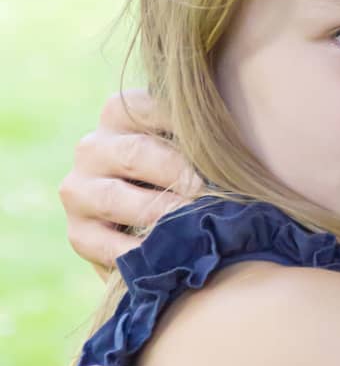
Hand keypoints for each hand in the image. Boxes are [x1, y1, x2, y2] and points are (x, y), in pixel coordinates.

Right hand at [59, 90, 203, 273]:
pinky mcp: (77, 232)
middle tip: (207, 190)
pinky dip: (137, 251)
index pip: (151, 109)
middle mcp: (92, 147)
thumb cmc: (181, 171)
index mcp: (118, 113)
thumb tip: (236, 142)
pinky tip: (166, 255)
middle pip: (136, 153)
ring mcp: (78, 190)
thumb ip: (201, 135)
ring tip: (190, 223)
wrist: (149, 221)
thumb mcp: (185, 144)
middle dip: (177, 172)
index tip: (221, 146)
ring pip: (115, 197)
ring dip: (157, 211)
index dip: (189, 129)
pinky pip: (105, 244)